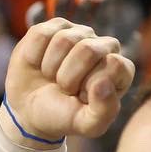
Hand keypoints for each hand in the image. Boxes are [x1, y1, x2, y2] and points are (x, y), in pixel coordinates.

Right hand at [7, 0, 134, 142]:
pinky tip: (39, 65)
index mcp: (120, 69)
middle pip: (88, 49)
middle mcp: (104, 46)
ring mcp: (79, 33)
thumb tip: (103, 82)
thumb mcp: (87, 124)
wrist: (30, 110)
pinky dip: (35, 56)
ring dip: (51, 68)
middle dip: (69, 77)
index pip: (115, 65)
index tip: (82, 98)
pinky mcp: (54, 27)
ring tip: (53, 78)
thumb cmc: (63, 116)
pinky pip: (42, 35)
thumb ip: (104, 111)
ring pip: (63, 40)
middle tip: (65, 89)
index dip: (92, 86)